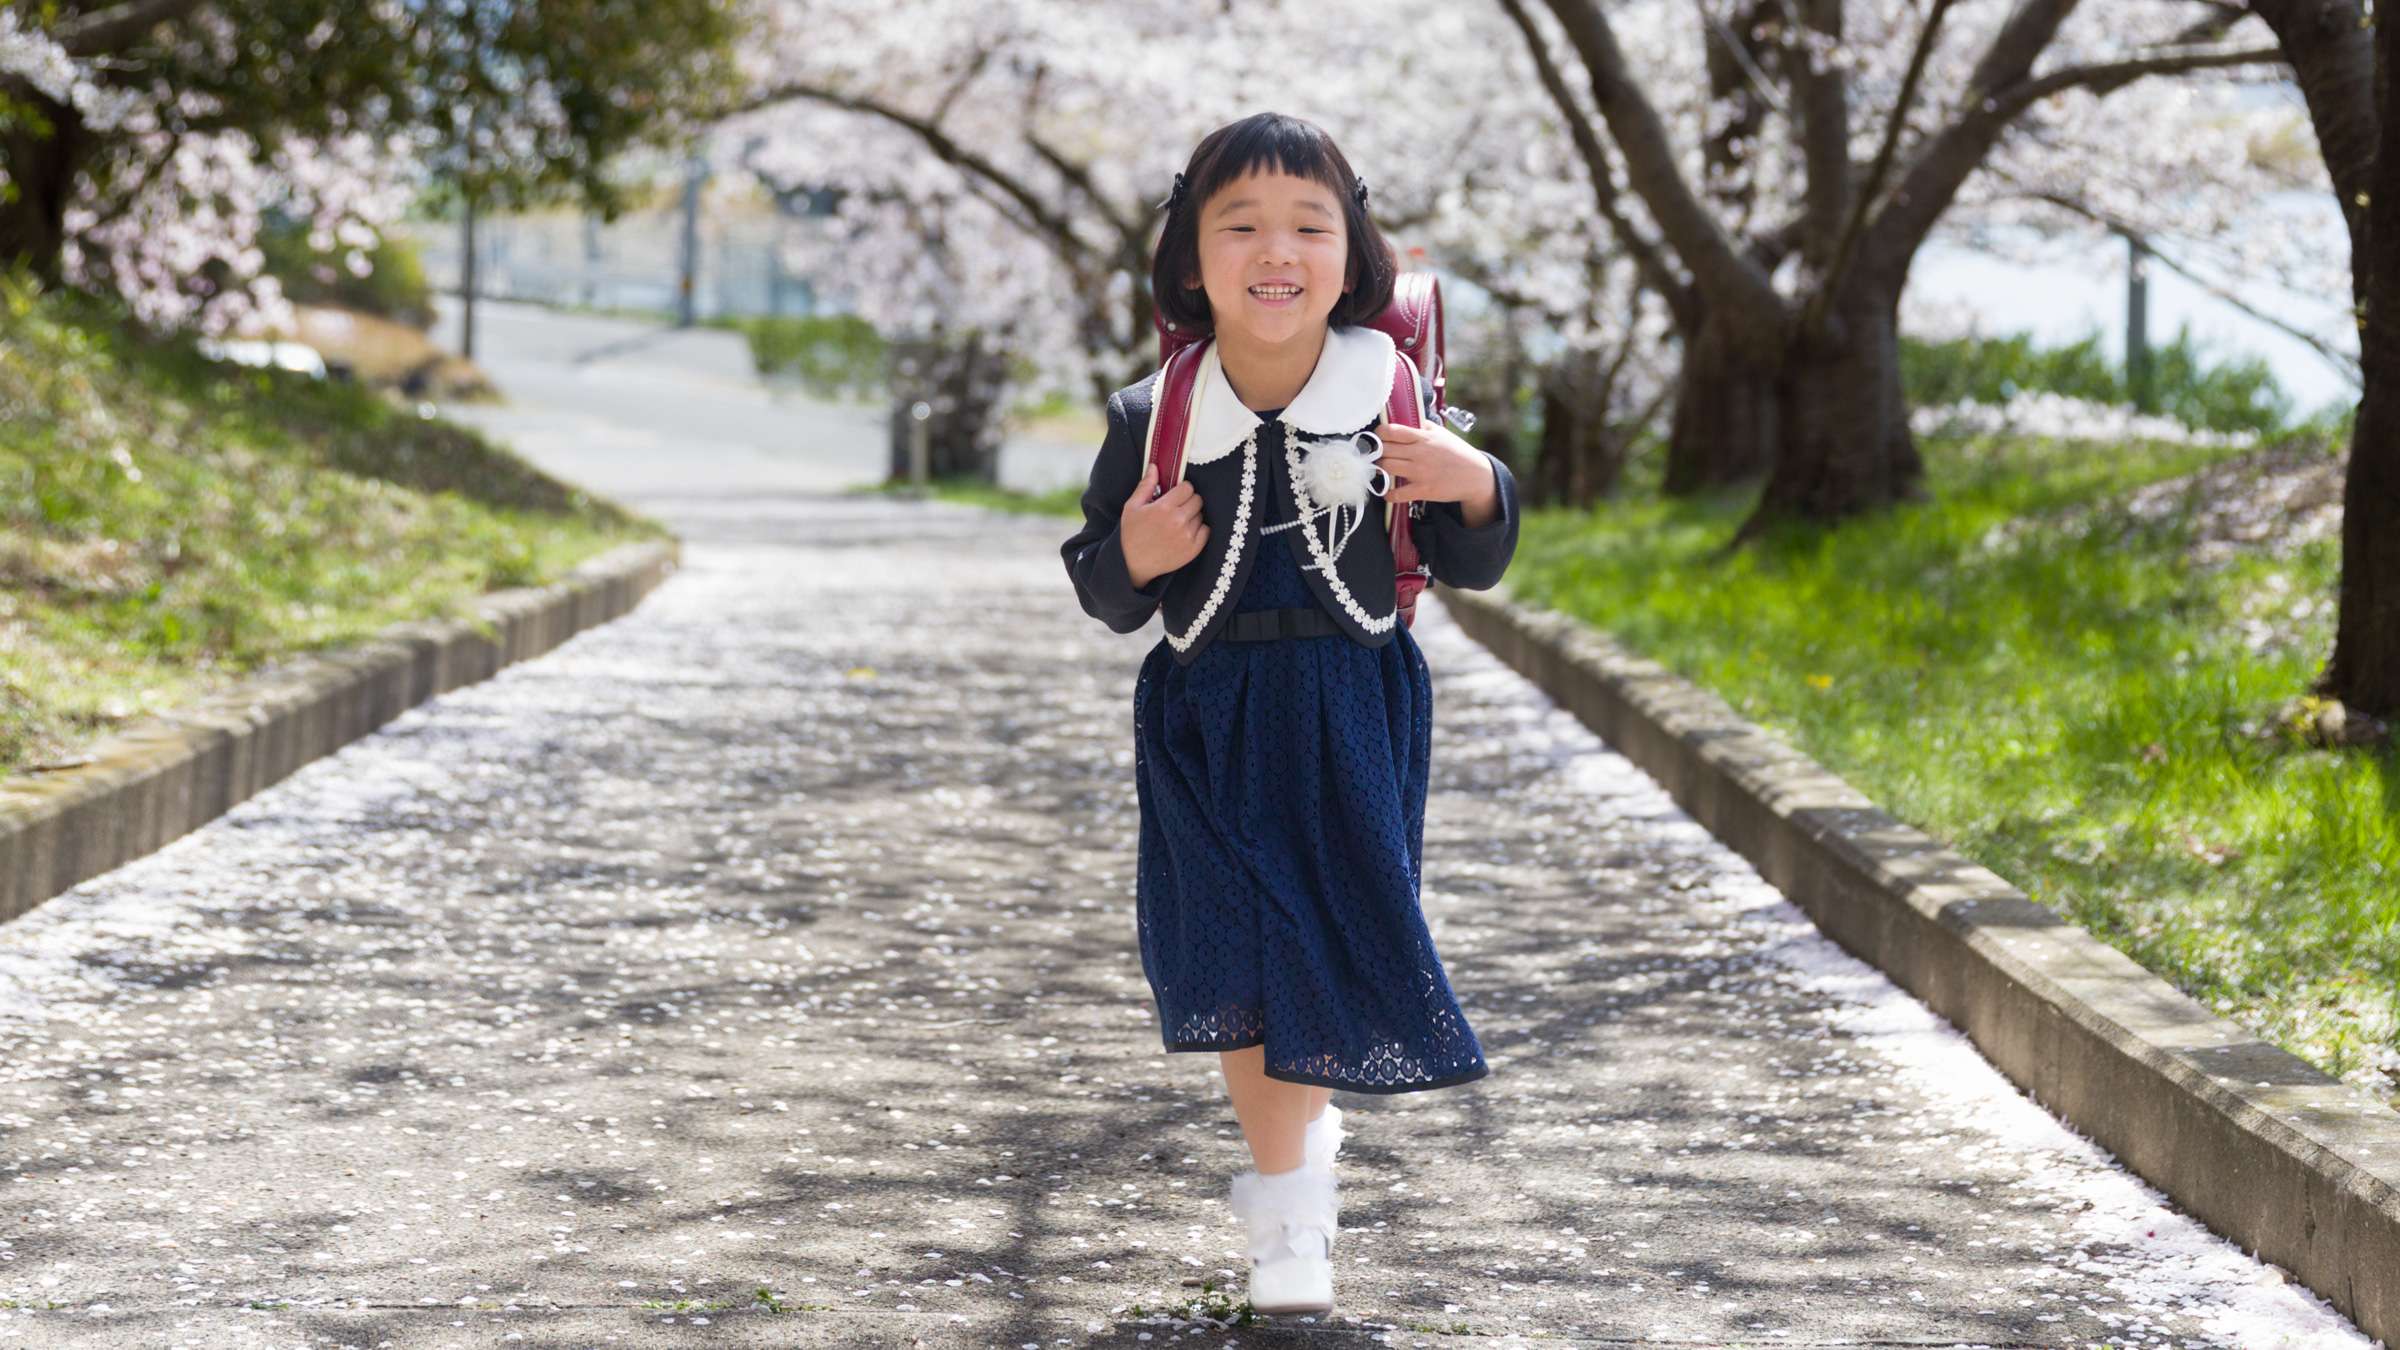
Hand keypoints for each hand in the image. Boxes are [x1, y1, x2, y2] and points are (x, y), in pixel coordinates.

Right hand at [1119, 472, 1206, 588]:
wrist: (1133, 564)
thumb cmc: (1131, 534)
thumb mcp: (1132, 507)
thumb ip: (1146, 485)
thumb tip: (1155, 466)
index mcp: (1164, 508)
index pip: (1188, 488)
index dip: (1182, 489)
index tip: (1175, 495)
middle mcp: (1179, 521)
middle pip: (1197, 500)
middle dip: (1188, 500)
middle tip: (1177, 508)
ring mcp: (1188, 536)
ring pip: (1201, 515)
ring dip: (1192, 516)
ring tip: (1178, 522)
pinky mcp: (1193, 549)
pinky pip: (1206, 531)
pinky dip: (1198, 529)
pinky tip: (1185, 532)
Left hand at [1374, 419, 1498, 524]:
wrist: (1476, 475)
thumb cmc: (1458, 453)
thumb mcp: (1442, 433)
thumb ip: (1424, 426)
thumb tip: (1408, 419)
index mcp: (1424, 437)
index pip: (1392, 431)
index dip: (1380, 433)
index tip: (1379, 437)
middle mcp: (1420, 453)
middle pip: (1385, 449)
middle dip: (1379, 452)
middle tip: (1381, 455)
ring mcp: (1421, 472)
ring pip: (1387, 467)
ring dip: (1381, 469)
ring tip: (1385, 470)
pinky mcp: (1423, 490)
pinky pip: (1397, 494)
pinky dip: (1389, 494)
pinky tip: (1389, 492)